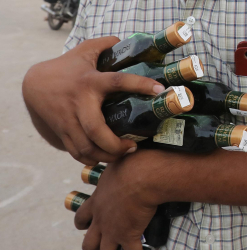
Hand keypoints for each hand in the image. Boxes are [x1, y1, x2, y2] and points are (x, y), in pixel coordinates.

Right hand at [22, 37, 165, 164]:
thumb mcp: (84, 52)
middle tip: (133, 146)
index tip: (160, 90)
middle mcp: (80, 103)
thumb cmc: (66, 68)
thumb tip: (124, 41)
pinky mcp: (62, 132)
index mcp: (90, 81)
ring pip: (86, 147)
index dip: (140, 85)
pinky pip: (77, 153)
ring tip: (122, 154)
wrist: (34, 85)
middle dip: (116, 145)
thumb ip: (104, 45)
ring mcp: (69, 120)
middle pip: (97, 130)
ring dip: (107, 156)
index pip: (118, 81)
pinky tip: (104, 157)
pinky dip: (92, 159)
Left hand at [74, 150, 162, 249]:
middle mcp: (100, 219)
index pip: (81, 218)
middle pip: (88, 244)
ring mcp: (113, 230)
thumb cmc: (131, 164)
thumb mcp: (116, 163)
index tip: (91, 225)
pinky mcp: (129, 235)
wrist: (142, 175)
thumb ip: (116, 166)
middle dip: (96, 247)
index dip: (83, 224)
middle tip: (108, 242)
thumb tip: (124, 151)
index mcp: (96, 201)